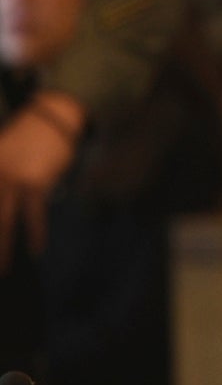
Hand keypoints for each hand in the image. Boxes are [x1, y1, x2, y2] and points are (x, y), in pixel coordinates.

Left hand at [0, 93, 82, 272]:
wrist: (53, 117)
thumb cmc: (29, 133)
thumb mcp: (3, 151)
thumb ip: (2, 174)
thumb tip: (9, 204)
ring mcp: (14, 180)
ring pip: (4, 219)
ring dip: (4, 245)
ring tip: (3, 267)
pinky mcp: (35, 184)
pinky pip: (34, 214)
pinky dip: (35, 232)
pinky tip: (36, 249)